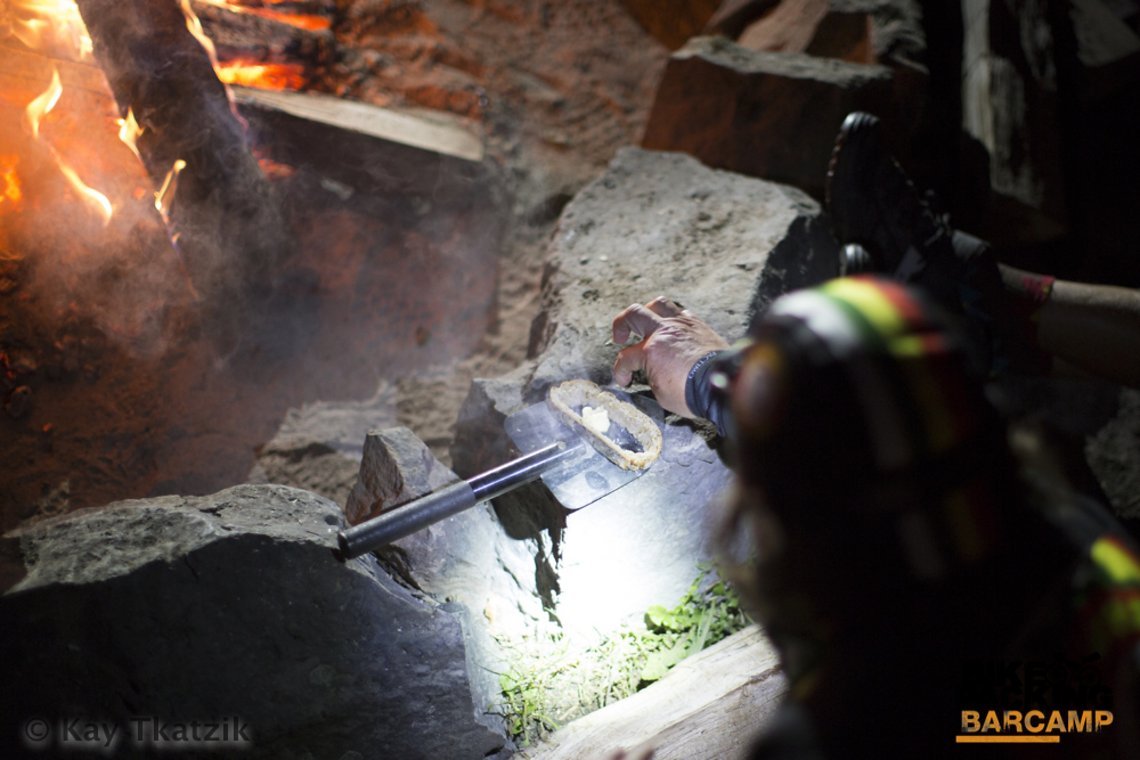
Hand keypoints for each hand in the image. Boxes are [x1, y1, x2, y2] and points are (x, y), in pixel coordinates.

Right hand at [611, 296, 728, 417]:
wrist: (724, 385)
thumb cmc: (693, 394)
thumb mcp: (662, 393)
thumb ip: (653, 377)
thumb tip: (654, 373)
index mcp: (651, 350)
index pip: (626, 358)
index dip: (620, 371)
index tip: (624, 380)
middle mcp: (664, 332)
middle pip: (634, 314)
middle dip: (621, 324)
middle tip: (620, 337)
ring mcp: (683, 325)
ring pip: (658, 304)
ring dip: (647, 312)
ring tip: (645, 324)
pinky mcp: (699, 325)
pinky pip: (681, 313)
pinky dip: (672, 320)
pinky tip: (672, 331)